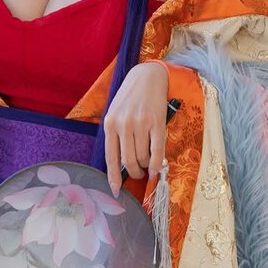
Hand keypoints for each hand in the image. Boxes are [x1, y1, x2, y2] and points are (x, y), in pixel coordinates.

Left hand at [103, 62, 167, 195]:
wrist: (147, 77)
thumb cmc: (129, 98)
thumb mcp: (115, 113)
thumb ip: (116, 136)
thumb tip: (120, 165)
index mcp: (110, 124)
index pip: (110, 157)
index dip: (113, 177)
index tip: (116, 191)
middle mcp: (124, 124)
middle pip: (128, 161)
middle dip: (133, 174)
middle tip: (137, 175)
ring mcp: (141, 123)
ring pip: (142, 158)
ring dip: (144, 168)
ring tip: (146, 166)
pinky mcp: (157, 122)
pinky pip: (156, 151)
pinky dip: (156, 164)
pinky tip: (155, 170)